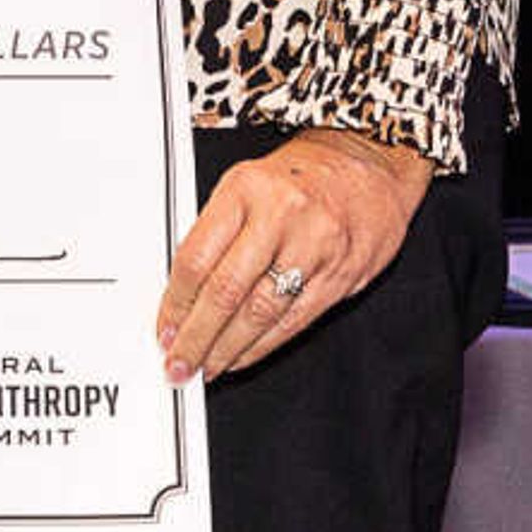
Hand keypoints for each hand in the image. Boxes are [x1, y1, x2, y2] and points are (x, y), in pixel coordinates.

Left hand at [154, 126, 434, 383]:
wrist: (368, 165)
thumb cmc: (300, 175)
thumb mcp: (246, 183)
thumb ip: (216, 231)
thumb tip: (181, 291)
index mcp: (245, 190)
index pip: (197, 256)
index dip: (176, 302)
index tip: (163, 328)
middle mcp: (280, 218)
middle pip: (226, 291)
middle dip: (197, 336)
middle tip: (178, 363)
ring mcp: (315, 249)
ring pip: (261, 313)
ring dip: (228, 348)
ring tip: (206, 367)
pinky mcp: (341, 276)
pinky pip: (294, 320)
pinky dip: (263, 346)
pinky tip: (242, 357)